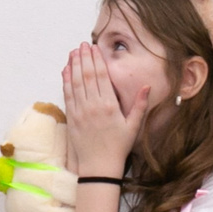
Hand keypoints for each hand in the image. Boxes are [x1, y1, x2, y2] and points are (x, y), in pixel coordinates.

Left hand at [61, 42, 143, 177]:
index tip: (94, 48)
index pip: (101, 77)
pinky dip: (65, 81)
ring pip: (75, 83)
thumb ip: (140, 105)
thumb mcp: (133, 126)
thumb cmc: (118, 146)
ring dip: (73, 66)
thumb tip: (147, 86)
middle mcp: (93, 106)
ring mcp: (80, 111)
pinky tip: (65, 70)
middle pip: (87, 76)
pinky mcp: (72, 118)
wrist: (99, 166)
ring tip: (73, 52)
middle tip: (82, 45)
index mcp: (109, 106)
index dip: (97, 60)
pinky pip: (67, 95)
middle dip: (84, 58)